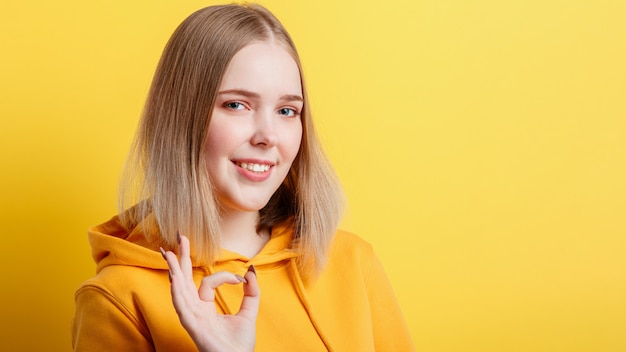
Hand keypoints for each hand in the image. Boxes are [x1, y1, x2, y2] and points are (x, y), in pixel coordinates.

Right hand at [161, 235, 259, 351]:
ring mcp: (192, 319)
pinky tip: (174, 278)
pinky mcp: (193, 327)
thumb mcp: (249, 312)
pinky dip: (177, 292)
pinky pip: (182, 307)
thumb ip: (251, 292)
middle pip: (184, 281)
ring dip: (174, 271)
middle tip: (179, 237)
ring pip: (179, 291)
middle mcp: (194, 311)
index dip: (224, 276)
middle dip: (180, 260)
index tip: (241, 278)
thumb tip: (250, 271)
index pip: (207, 283)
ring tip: (168, 252)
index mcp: (204, 308)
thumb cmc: (240, 344)